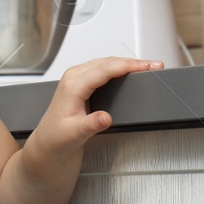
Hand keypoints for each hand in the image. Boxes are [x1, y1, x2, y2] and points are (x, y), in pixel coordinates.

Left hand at [30, 57, 161, 157]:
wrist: (48, 142)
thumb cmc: (57, 137)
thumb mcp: (74, 134)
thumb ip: (90, 125)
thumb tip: (104, 118)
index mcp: (73, 85)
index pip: (105, 69)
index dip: (127, 66)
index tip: (145, 67)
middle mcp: (74, 77)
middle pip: (108, 61)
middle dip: (133, 62)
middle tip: (154, 65)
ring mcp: (77, 77)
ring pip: (107, 62)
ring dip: (128, 63)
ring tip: (148, 66)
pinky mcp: (82, 81)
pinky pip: (104, 67)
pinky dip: (120, 67)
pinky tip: (131, 70)